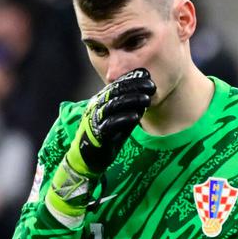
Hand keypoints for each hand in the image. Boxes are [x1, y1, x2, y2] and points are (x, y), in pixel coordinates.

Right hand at [45, 69, 154, 225]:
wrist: (86, 160)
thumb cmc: (104, 140)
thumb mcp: (118, 122)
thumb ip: (128, 111)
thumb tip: (144, 98)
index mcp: (99, 101)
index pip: (116, 86)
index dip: (132, 81)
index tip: (147, 77)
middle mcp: (95, 108)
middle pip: (115, 92)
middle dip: (134, 87)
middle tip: (151, 85)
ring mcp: (94, 120)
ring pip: (113, 105)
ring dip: (131, 100)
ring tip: (147, 99)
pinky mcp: (96, 135)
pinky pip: (111, 124)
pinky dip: (124, 119)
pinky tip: (136, 116)